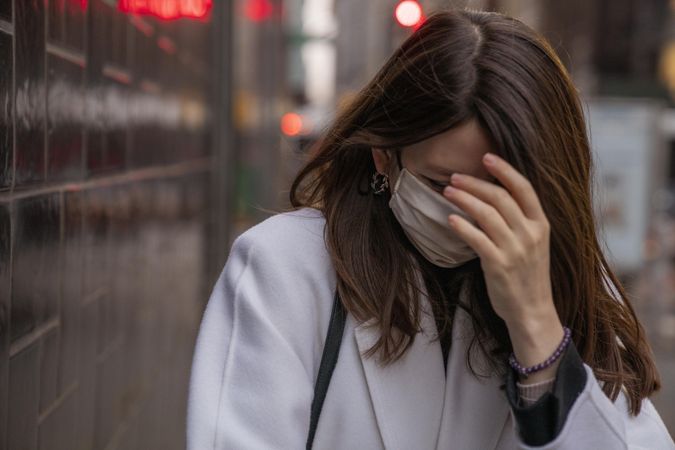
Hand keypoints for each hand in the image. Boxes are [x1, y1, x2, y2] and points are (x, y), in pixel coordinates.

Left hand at [442, 152, 563, 381]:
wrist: (531, 311)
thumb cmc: (527, 275)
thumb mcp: (532, 243)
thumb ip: (518, 221)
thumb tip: (491, 196)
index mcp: (540, 225)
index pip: (524, 188)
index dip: (505, 170)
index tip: (486, 157)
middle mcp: (530, 234)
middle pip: (500, 197)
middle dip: (474, 183)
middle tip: (454, 177)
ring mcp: (515, 250)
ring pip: (486, 214)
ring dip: (464, 199)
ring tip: (447, 192)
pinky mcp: (499, 265)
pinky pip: (477, 239)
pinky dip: (462, 225)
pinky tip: (450, 219)